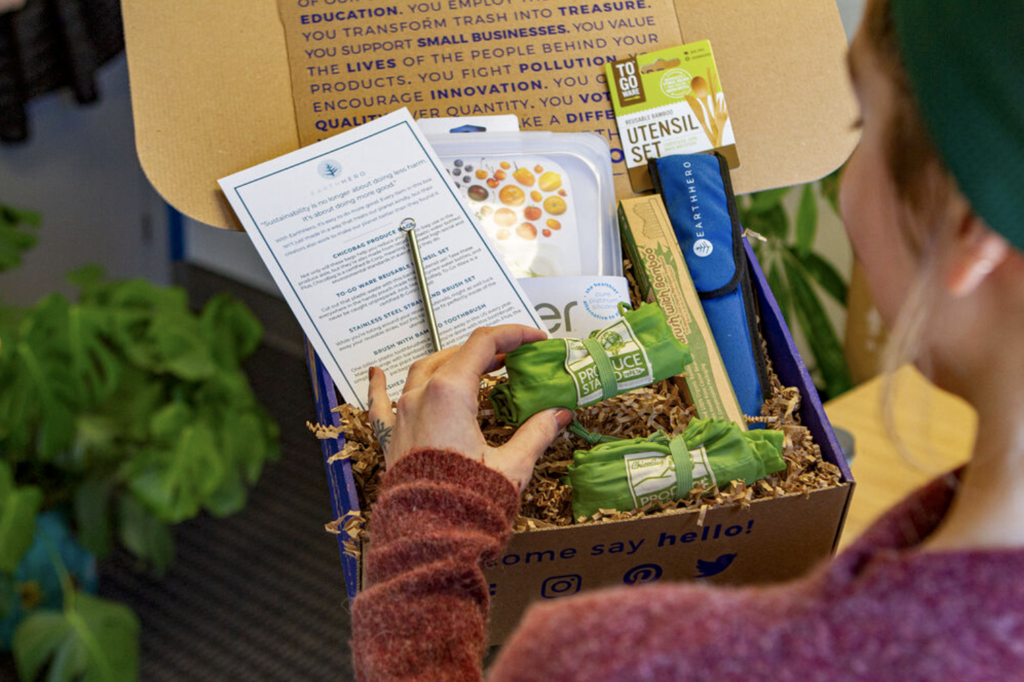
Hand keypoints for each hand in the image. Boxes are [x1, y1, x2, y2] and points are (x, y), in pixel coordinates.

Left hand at [367, 325, 573, 490]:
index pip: (484, 344)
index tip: (535, 340)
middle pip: (455, 354)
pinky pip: (381, 403)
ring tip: (472, 363)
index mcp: (450, 393)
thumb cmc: (467, 502)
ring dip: (450, 362)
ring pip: (423, 371)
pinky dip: (381, 385)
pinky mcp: (391, 437)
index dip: (513, 335)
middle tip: (515, 358)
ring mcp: (402, 415)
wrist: (428, 539)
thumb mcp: (512, 466)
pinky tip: (376, 372)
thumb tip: (558, 415)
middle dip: (488, 351)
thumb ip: (536, 434)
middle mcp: (421, 396)